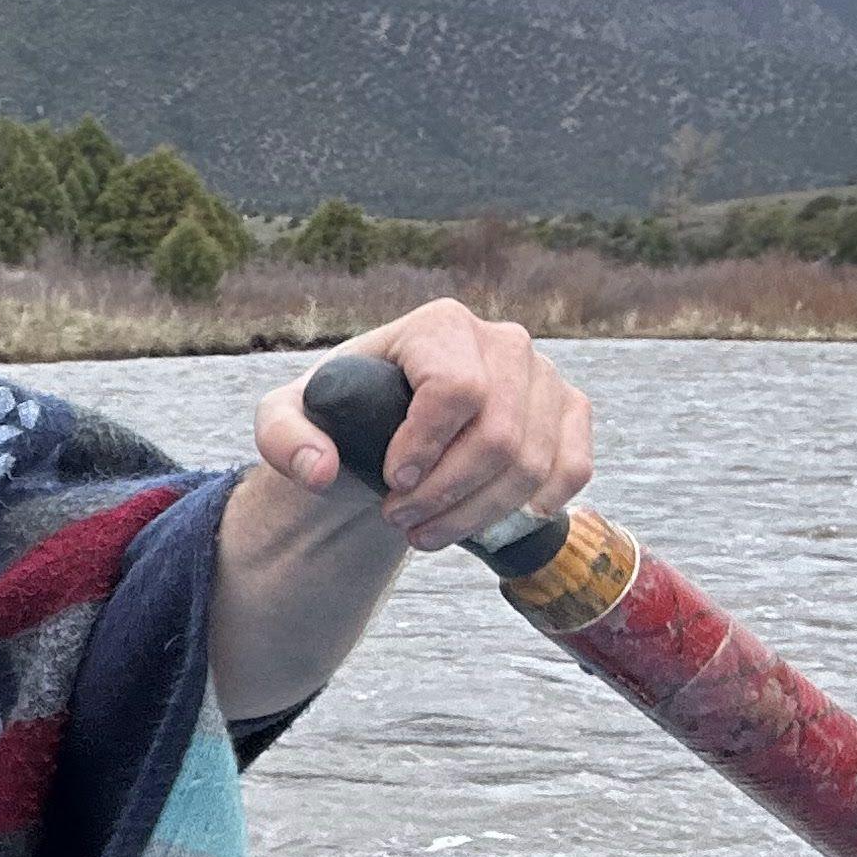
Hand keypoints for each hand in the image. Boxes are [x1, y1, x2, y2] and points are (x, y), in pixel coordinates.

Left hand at [253, 299, 593, 554]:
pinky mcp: (568, 411)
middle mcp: (503, 342)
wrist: (384, 427)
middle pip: (498, 434)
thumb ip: (283, 438)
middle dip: (446, 493)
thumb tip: (320, 471)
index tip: (393, 481)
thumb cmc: (340, 414)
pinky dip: (533, 505)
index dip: (426, 445)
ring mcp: (543, 376)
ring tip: (426, 531)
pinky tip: (492, 522)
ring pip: (532, 462)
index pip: (455, 387)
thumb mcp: (286, 418)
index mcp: (440, 326)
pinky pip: (572, 467)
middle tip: (399, 520)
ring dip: (477, 513)